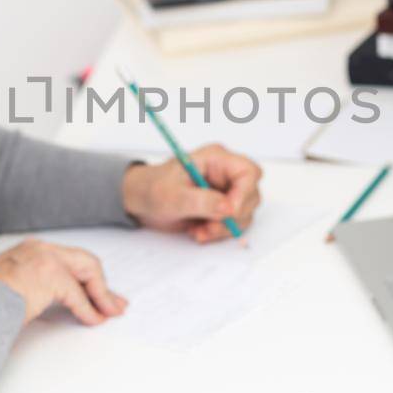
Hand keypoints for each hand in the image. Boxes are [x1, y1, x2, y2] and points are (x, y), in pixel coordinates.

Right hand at [0, 238, 127, 324]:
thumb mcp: (15, 288)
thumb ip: (38, 289)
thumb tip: (61, 302)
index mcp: (30, 250)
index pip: (69, 259)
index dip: (87, 278)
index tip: (98, 294)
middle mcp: (39, 249)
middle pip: (84, 262)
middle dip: (102, 285)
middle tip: (115, 304)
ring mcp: (44, 259)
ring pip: (87, 273)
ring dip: (101, 296)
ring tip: (110, 312)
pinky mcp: (49, 275)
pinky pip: (77, 295)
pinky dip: (88, 310)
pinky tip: (93, 320)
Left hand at [121, 144, 261, 242]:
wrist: (141, 200)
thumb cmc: (153, 189)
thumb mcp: (172, 196)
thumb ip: (201, 201)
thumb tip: (227, 208)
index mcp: (215, 159)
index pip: (248, 172)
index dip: (244, 194)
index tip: (228, 212)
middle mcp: (225, 173)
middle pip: (251, 195)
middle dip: (232, 217)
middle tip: (209, 227)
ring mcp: (226, 191)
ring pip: (244, 213)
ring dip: (224, 228)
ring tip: (199, 231)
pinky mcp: (222, 208)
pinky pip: (233, 224)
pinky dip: (218, 233)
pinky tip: (199, 231)